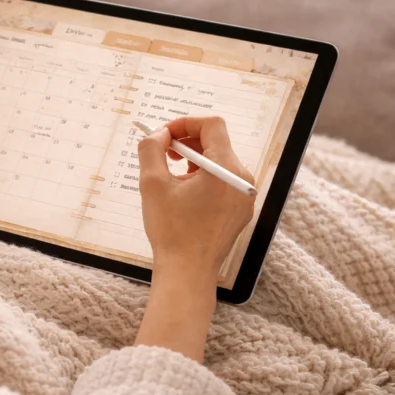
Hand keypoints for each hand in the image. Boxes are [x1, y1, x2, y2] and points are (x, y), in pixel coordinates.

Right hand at [138, 116, 255, 284]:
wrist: (187, 272)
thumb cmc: (172, 231)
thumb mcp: (152, 184)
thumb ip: (151, 149)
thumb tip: (157, 134)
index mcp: (226, 169)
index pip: (212, 125)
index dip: (185, 122)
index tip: (165, 134)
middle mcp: (242, 180)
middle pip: (216, 143)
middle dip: (187, 142)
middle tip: (163, 152)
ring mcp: (243, 196)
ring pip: (219, 163)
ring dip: (193, 161)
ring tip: (171, 177)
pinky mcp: (239, 210)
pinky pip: (223, 182)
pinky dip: (203, 179)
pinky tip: (183, 194)